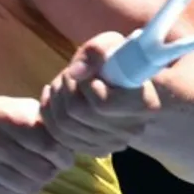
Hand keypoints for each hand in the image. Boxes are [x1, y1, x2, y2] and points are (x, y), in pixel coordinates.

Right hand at [0, 96, 75, 193]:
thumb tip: (62, 132)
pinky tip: (19, 180)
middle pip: (44, 169)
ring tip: (35, 172)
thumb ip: (30, 115)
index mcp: (7, 118)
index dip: (63, 153)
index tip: (64, 154)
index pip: (50, 145)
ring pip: (31, 185)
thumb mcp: (0, 104)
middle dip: (53, 169)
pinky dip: (23, 190)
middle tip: (51, 165)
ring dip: (39, 181)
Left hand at [40, 31, 162, 157]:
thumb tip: (76, 72)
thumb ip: (96, 52)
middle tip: (67, 74)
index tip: (86, 70)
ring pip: (64, 127)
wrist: (124, 83)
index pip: (102, 103)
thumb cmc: (120, 60)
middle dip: (64, 89)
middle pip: (77, 114)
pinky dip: (50, 116)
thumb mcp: (112, 44)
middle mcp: (131, 130)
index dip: (85, 85)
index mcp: (143, 104)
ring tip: (61, 84)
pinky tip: (53, 98)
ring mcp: (113, 143)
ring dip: (55, 100)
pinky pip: (60, 138)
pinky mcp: (95, 149)